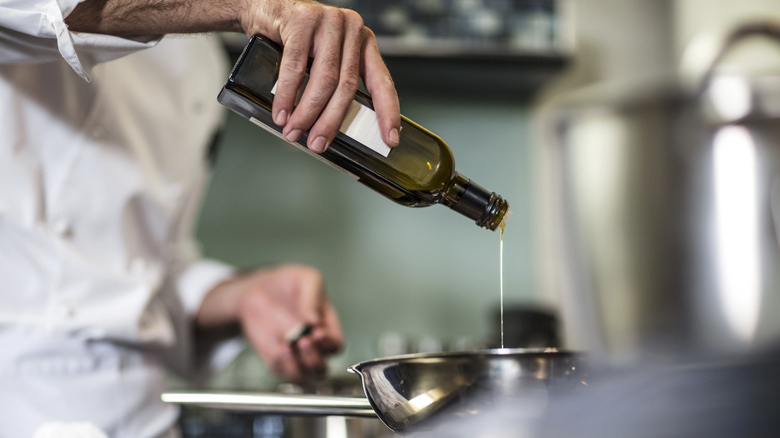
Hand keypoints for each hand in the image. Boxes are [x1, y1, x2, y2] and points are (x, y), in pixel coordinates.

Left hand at [197, 264, 343, 383]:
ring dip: (300, 366)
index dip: (329, 342)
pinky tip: (281, 348)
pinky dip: (284, 365)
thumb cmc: (288, 283)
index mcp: (327, 326)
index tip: (318, 331)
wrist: (258, 288)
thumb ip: (313, 295)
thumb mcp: (306, 278)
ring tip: (292, 345)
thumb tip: (315, 319)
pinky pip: (284, 372)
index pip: (336, 345)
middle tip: (305, 339)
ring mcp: (295, 354)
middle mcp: (313, 344)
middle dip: (315, 357)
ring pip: (306, 376)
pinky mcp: (277, 359)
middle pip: (322, 367)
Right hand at [240, 0, 400, 152]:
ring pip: (324, 80)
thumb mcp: (324, 59)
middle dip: (331, 121)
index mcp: (364, 42)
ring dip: (307, 112)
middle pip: (347, 86)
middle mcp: (352, 29)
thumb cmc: (296, 38)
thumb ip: (335, 84)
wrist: (266, 7)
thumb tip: (330, 128)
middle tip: (317, 143)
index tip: (390, 138)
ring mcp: (328, 22)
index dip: (388, 112)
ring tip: (294, 131)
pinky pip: (295, 67)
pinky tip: (282, 113)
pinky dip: (287, 95)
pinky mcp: (302, 20)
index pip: (382, 81)